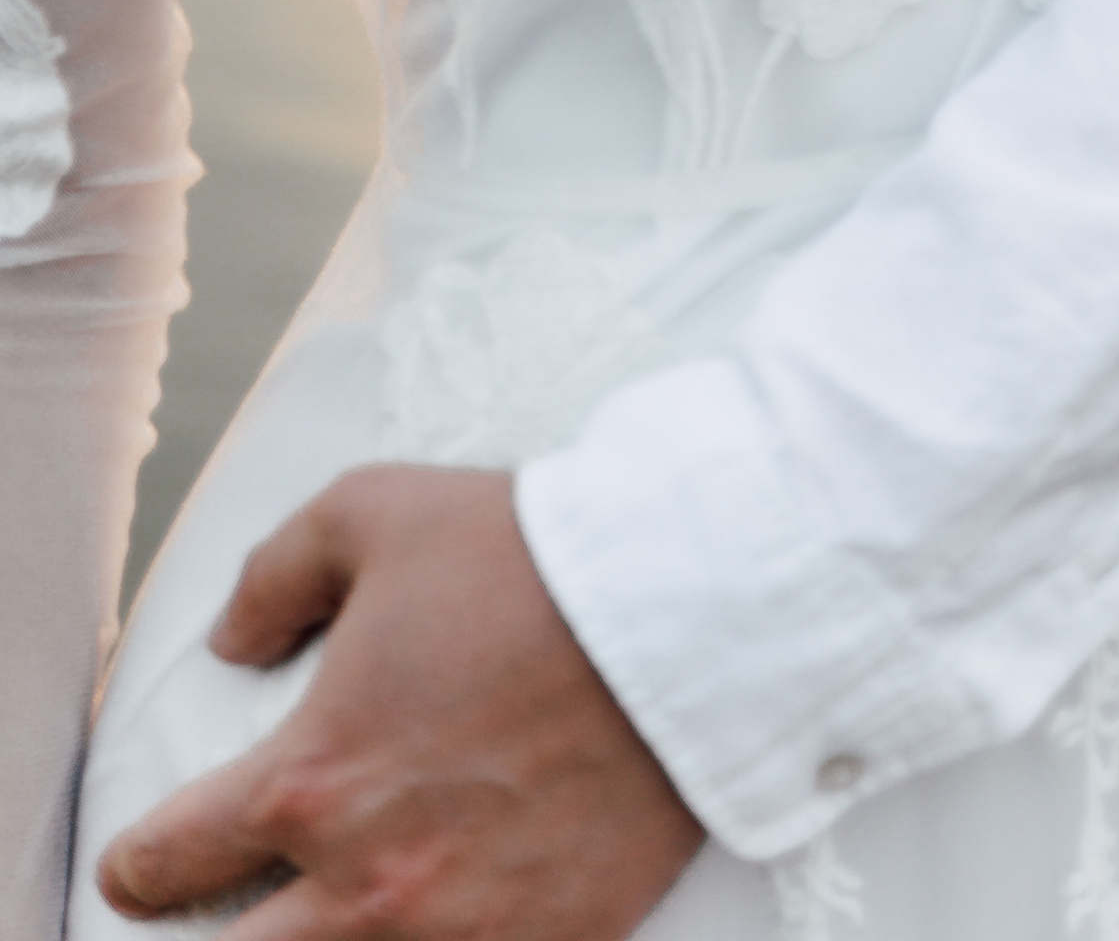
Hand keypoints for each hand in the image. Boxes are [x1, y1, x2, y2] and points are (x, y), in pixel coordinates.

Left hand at [95, 465, 703, 940]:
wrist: (689, 611)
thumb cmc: (530, 555)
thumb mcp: (373, 510)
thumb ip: (274, 574)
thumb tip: (228, 642)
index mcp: (312, 781)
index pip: (169, 863)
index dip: (137, 866)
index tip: (142, 863)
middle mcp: (369, 883)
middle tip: (230, 910)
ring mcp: (460, 932)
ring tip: (334, 920)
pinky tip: (440, 923)